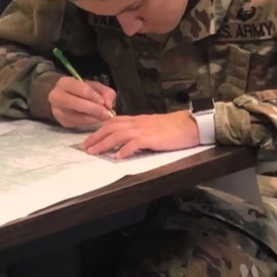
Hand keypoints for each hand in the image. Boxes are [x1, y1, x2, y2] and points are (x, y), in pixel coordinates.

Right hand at [48, 76, 116, 127]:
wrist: (64, 97)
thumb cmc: (82, 90)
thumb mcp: (95, 86)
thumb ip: (106, 92)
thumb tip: (109, 106)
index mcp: (65, 83)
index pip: (83, 90)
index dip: (96, 97)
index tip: (104, 102)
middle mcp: (57, 97)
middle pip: (79, 105)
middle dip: (96, 110)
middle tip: (107, 114)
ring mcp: (58, 111)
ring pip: (79, 118)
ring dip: (94, 119)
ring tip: (103, 117)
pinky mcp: (62, 122)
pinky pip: (79, 124)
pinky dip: (90, 123)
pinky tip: (95, 119)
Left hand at [81, 110, 199, 158]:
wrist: (191, 124)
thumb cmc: (176, 127)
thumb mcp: (155, 126)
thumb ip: (142, 131)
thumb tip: (130, 140)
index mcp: (139, 120)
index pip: (114, 122)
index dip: (100, 130)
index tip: (90, 139)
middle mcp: (138, 123)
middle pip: (111, 126)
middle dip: (96, 136)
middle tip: (84, 147)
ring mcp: (144, 130)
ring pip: (118, 134)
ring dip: (104, 143)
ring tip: (94, 152)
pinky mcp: (152, 138)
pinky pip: (134, 143)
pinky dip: (124, 149)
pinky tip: (117, 157)